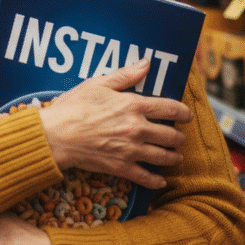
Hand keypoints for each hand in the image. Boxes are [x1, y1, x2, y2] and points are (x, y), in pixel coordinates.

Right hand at [39, 58, 192, 188]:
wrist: (57, 135)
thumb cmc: (74, 106)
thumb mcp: (97, 84)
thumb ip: (125, 75)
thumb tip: (146, 64)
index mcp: (133, 105)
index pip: (170, 109)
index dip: (184, 113)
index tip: (187, 115)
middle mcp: (138, 129)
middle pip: (172, 136)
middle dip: (179, 137)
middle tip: (178, 137)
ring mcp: (131, 150)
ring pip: (164, 157)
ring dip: (173, 157)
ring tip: (174, 156)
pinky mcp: (122, 167)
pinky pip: (147, 178)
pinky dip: (157, 181)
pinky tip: (161, 180)